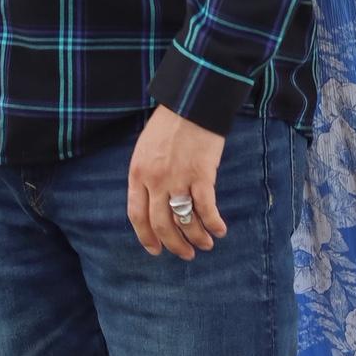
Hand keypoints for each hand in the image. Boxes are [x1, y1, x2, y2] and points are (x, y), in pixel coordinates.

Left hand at [127, 106, 227, 260]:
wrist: (190, 101)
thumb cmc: (169, 122)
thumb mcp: (146, 147)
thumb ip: (146, 174)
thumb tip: (152, 202)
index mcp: (138, 172)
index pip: (136, 215)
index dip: (146, 237)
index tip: (155, 250)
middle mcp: (155, 180)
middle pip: (161, 224)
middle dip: (173, 245)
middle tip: (185, 254)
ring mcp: (178, 178)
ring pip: (185, 221)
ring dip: (196, 238)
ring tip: (205, 244)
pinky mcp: (201, 175)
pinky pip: (206, 209)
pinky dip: (213, 224)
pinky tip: (219, 230)